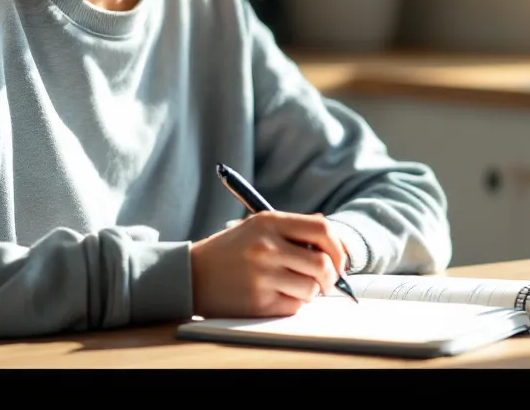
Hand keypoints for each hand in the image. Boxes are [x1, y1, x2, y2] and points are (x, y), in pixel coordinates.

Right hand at [192, 212, 347, 317]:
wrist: (190, 275)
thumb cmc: (230, 251)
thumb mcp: (257, 227)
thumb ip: (294, 230)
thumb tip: (335, 244)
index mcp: (269, 223)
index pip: (322, 230)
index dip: (338, 247)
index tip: (338, 259)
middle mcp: (266, 247)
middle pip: (323, 263)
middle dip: (331, 276)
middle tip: (326, 281)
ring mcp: (262, 275)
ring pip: (311, 288)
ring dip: (310, 292)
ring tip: (293, 286)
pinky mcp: (258, 302)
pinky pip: (294, 306)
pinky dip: (292, 304)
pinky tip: (276, 296)